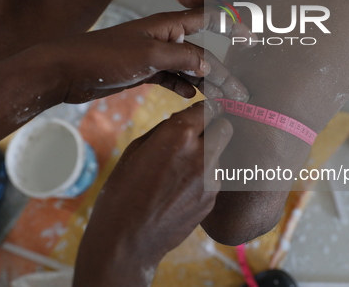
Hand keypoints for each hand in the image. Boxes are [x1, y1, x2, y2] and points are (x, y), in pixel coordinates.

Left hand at [44, 8, 252, 103]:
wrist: (66, 71)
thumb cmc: (103, 57)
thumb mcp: (148, 56)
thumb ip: (182, 58)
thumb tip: (211, 66)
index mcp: (166, 25)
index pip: (207, 19)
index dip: (231, 25)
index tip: (252, 37)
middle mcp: (162, 37)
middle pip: (201, 51)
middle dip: (220, 70)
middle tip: (239, 91)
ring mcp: (153, 55)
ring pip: (187, 67)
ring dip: (203, 82)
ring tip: (219, 100)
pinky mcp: (142, 71)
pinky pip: (170, 78)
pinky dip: (182, 87)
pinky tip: (190, 97)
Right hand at [74, 101, 230, 285]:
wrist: (128, 240)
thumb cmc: (123, 191)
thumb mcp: (136, 149)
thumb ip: (166, 130)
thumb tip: (183, 120)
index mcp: (179, 135)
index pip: (207, 108)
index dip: (201, 111)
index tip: (197, 115)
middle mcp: (201, 154)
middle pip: (225, 127)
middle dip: (213, 127)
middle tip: (197, 136)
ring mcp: (211, 179)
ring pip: (220, 154)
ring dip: (208, 154)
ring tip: (182, 170)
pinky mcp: (212, 199)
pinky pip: (215, 177)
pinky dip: (205, 177)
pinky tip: (182, 189)